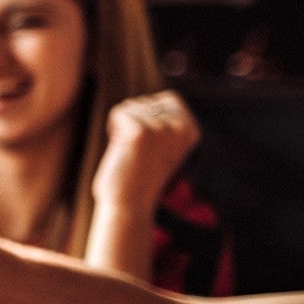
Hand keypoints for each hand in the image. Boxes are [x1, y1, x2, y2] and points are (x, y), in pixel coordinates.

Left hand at [92, 90, 199, 212]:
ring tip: (130, 153)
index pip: (167, 99)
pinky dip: (112, 129)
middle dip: (134, 123)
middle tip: (138, 152)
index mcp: (191, 130)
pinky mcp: (140, 132)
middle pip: (145, 101)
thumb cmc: (140, 175)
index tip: (150, 144)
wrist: (129, 204)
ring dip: (122, 128)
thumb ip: (167, 123)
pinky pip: (117, 112)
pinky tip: (121, 149)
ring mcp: (161, 128)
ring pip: (130, 106)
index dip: (148, 117)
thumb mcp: (164, 145)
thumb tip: (165, 98)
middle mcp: (181, 127)